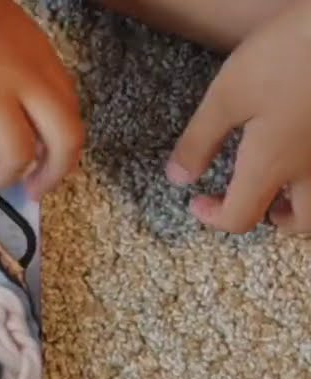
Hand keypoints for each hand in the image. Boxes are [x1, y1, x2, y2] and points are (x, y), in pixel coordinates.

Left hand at [166, 1, 310, 233]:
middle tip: (256, 202)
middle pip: (302, 223)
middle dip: (275, 221)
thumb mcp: (228, 96)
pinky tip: (304, 149)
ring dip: (305, 204)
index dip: (214, 219)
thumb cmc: (287, 57)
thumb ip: (200, 141)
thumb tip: (178, 179)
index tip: (198, 202)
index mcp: (272, 166)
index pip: (241, 218)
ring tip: (286, 185)